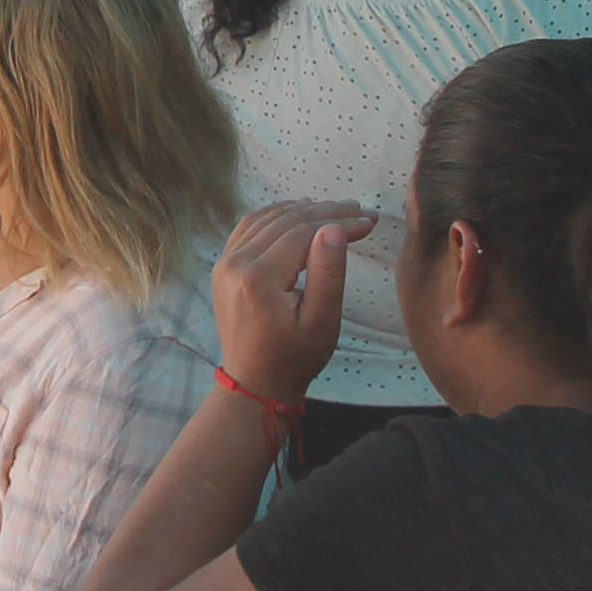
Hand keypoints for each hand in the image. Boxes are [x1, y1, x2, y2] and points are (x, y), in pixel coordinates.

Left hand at [211, 199, 371, 405]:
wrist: (255, 382)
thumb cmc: (295, 357)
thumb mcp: (321, 321)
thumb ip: (328, 273)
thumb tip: (334, 228)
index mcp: (259, 278)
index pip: (303, 233)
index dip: (339, 222)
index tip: (368, 221)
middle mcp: (235, 263)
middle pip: (285, 221)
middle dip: (326, 212)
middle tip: (360, 209)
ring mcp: (224, 263)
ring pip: (266, 219)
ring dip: (302, 210)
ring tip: (336, 208)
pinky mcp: (223, 267)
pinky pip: (249, 228)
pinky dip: (275, 215)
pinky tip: (297, 212)